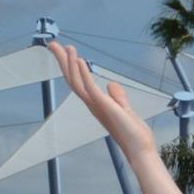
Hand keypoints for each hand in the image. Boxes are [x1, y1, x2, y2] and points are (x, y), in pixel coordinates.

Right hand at [45, 41, 159, 165]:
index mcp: (96, 104)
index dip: (70, 66)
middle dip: (62, 61)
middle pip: (72, 79)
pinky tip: (79, 60)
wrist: (140, 150)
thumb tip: (111, 84)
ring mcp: (96, 105)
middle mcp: (92, 104)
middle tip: (53, 44)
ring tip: (67, 47)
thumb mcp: (125, 110)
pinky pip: (89, 87)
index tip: (65, 50)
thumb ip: (117, 97)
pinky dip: (83, 73)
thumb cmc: (134, 134)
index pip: (78, 81)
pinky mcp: (103, 106)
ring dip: (70, 63)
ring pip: (76, 81)